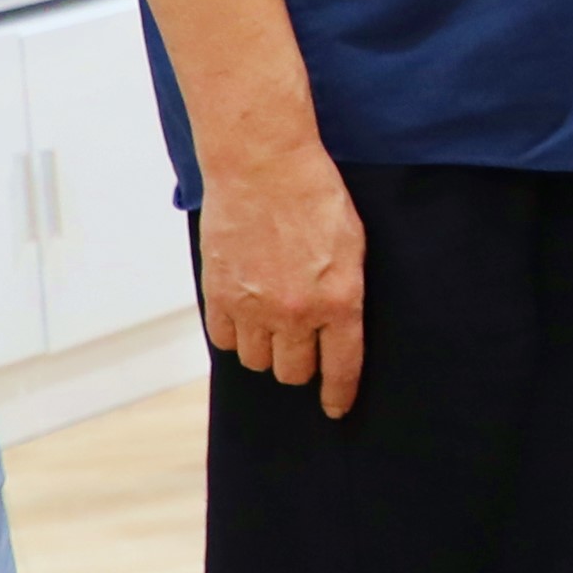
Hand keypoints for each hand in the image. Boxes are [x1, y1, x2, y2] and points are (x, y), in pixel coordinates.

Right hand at [200, 139, 369, 416]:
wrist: (263, 165)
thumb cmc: (314, 196)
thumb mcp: (353, 244)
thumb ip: (346, 291)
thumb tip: (338, 327)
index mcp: (339, 301)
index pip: (341, 368)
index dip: (338, 394)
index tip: (335, 408)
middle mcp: (296, 313)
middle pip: (293, 372)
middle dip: (300, 365)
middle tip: (299, 343)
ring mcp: (254, 307)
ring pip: (257, 361)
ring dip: (266, 350)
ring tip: (270, 324)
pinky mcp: (220, 295)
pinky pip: (225, 341)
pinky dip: (234, 334)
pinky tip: (243, 315)